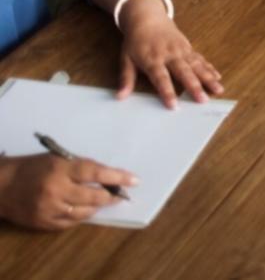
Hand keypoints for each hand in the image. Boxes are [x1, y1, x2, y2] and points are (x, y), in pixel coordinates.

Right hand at [0, 154, 136, 229]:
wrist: (2, 186)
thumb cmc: (33, 167)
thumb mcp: (57, 158)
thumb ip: (81, 166)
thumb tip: (108, 175)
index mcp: (60, 169)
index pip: (95, 172)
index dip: (117, 177)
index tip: (134, 180)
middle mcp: (56, 190)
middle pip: (93, 196)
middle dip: (111, 195)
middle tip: (121, 194)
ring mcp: (50, 209)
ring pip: (85, 212)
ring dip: (98, 206)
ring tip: (105, 200)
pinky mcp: (44, 223)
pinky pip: (71, 222)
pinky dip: (82, 215)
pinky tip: (86, 209)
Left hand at [117, 0, 223, 107]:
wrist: (147, 18)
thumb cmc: (135, 41)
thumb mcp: (126, 58)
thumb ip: (126, 78)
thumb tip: (120, 96)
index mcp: (153, 59)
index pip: (161, 78)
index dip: (167, 92)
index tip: (174, 106)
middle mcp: (170, 55)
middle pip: (184, 72)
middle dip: (194, 87)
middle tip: (203, 100)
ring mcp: (182, 50)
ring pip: (197, 66)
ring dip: (208, 78)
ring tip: (218, 90)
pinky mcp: (188, 48)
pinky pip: (200, 59)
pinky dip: (210, 68)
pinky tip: (217, 77)